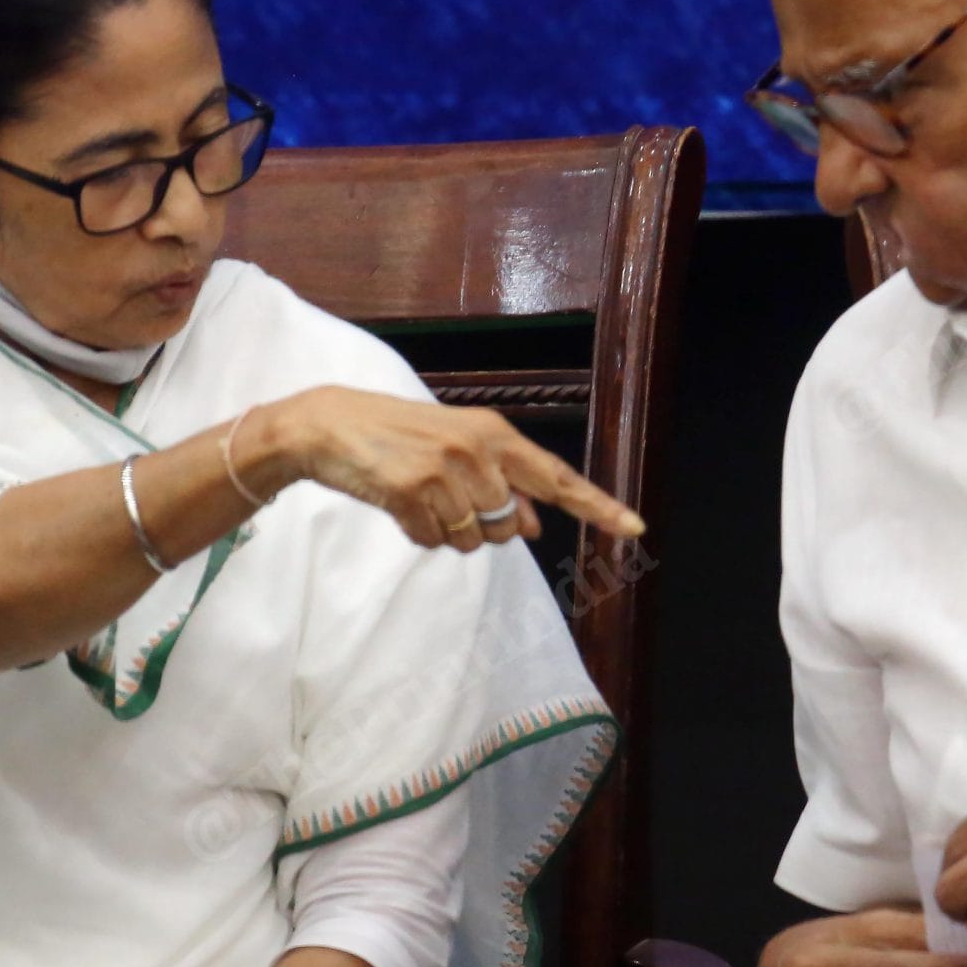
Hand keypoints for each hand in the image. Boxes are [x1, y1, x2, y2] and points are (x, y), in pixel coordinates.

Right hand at [262, 386, 645, 551]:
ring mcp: (445, 472)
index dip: (598, 505)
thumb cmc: (400, 437)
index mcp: (496, 434)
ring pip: (472, 540)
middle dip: (483, 527)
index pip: (558, 477)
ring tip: (418, 495)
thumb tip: (531, 527)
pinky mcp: (412, 493)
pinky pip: (433, 541)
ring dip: (447, 532)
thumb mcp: (458, 449)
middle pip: (508, 526)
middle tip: (445, 495)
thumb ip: (500, 484)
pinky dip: (418, 533)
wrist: (330, 425)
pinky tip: (399, 502)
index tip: (636, 526)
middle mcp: (477, 450)